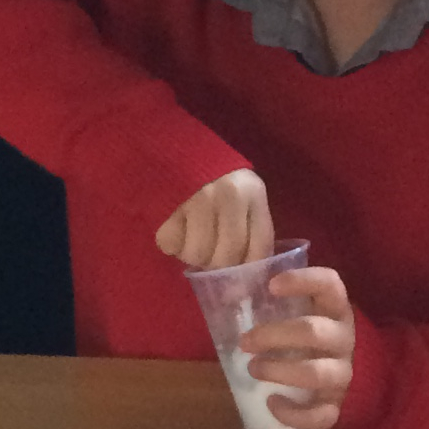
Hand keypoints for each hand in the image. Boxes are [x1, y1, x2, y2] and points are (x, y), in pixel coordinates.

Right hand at [154, 168, 273, 272]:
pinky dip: (170, 244)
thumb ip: (248, 225)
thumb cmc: (212, 175)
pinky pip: (171, 244)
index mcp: (253, 192)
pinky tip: (174, 226)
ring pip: (197, 255)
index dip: (251, 272)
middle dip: (216, 267)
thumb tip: (246, 275)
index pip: (260, 246)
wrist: (172, 144)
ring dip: (191, 255)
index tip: (240, 284)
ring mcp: (198, 199)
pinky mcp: (168, 204)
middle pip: (227, 257)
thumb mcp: (241, 193)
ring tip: (190, 236)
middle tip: (208, 257)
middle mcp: (230, 195)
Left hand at [240, 266, 355, 428]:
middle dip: (274, 335)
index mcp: (335, 309)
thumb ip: (273, 302)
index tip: (271, 286)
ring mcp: (343, 372)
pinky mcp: (336, 403)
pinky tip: (272, 403)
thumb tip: (225, 289)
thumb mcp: (297, 313)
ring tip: (252, 369)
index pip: (330, 284)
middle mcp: (344, 338)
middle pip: (314, 331)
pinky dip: (294, 413)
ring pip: (318, 373)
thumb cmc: (304, 337)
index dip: (303, 281)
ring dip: (280, 371)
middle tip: (245, 341)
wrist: (333, 376)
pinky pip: (321, 414)